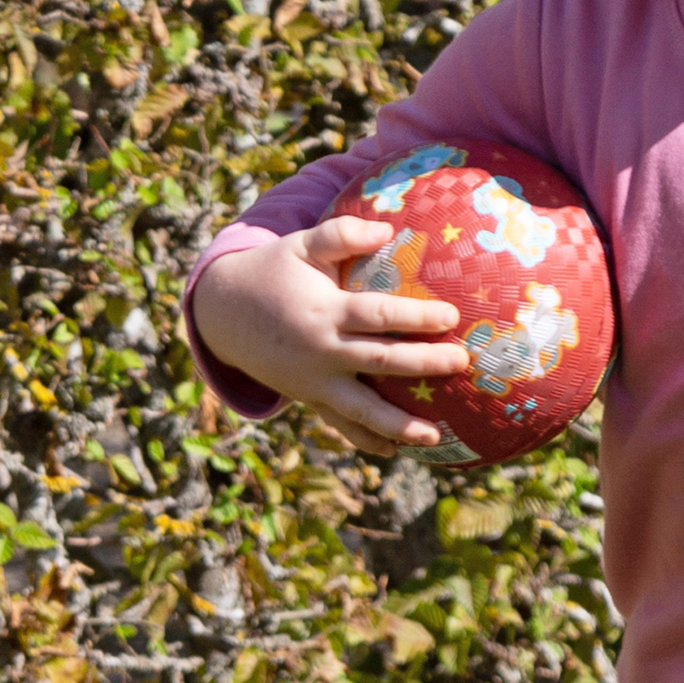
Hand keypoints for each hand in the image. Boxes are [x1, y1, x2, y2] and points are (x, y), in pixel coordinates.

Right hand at [193, 217, 472, 455]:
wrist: (221, 314)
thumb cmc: (272, 272)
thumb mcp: (300, 245)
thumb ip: (340, 233)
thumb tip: (386, 229)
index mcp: (324, 311)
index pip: (378, 315)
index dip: (415, 316)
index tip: (451, 316)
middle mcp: (321, 350)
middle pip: (379, 360)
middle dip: (422, 364)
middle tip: (461, 363)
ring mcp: (314, 381)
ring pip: (361, 408)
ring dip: (398, 424)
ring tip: (436, 436)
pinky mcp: (308, 397)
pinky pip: (339, 423)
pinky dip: (366, 440)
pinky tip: (396, 452)